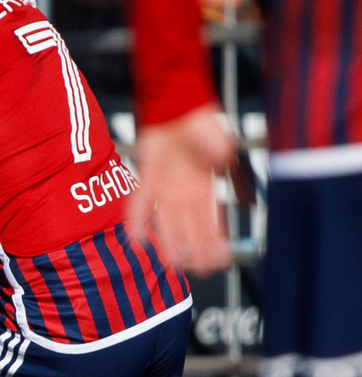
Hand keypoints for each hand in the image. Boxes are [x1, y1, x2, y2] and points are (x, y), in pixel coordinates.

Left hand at [128, 105, 236, 274]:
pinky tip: (135, 239)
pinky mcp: (147, 176)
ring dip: (170, 243)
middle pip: (189, 227)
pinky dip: (137, 220)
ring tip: (174, 265)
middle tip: (197, 272)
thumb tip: (241, 189)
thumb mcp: (225, 148)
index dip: (215, 241)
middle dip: (194, 249)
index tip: (220, 260)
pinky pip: (140, 202)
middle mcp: (185, 191)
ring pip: (167, 222)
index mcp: (205, 187)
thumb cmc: (203, 124)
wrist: (179, 104)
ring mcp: (165, 186)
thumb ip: (233, 169)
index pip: (211, 220)